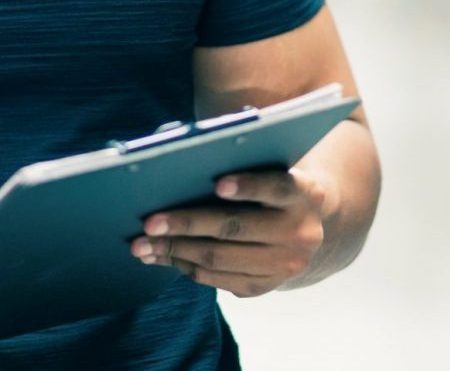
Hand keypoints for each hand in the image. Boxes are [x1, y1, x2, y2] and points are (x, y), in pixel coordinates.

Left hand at [129, 168, 329, 297]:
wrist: (307, 226)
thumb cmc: (272, 186)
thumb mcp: (271, 169)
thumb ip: (242, 163)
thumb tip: (182, 166)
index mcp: (305, 193)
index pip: (277, 187)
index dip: (248, 186)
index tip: (218, 184)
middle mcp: (302, 232)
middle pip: (236, 227)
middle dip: (186, 224)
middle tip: (149, 222)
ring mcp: (285, 265)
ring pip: (221, 258)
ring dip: (176, 250)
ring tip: (142, 245)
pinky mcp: (266, 286)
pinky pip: (218, 280)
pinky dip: (186, 267)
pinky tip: (164, 256)